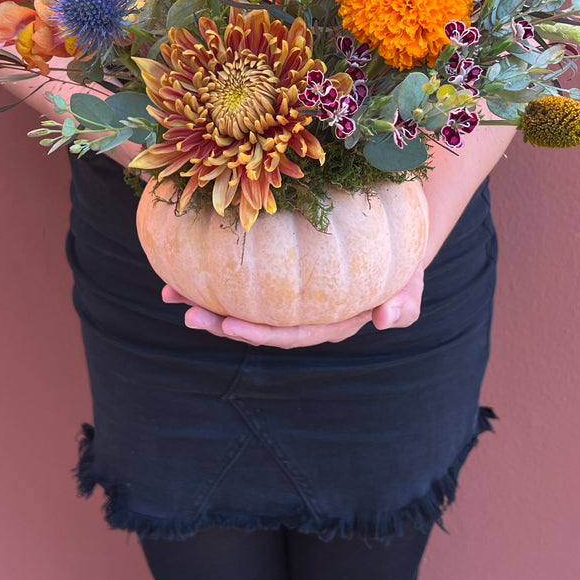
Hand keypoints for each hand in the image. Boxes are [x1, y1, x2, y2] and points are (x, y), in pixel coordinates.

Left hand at [162, 265, 423, 348]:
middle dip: (218, 322)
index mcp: (327, 322)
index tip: (229, 326)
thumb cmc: (401, 268)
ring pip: (240, 304)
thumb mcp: (410, 286)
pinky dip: (212, 272)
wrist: (391, 245)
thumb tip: (389, 320)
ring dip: (204, 302)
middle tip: (187, 313)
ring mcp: (284, 299)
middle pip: (255, 325)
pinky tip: (182, 260)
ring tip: (169, 294)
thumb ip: (405, 305)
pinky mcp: (273, 277)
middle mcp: (300, 315)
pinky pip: (240, 279)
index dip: (258, 334)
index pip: (288, 333)